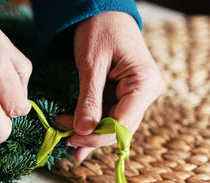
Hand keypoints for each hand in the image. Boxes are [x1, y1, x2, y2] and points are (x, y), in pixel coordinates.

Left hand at [56, 11, 162, 161]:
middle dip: (91, 136)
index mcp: (144, 84)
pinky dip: (94, 127)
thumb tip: (82, 131)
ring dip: (91, 134)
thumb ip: (88, 98)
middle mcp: (145, 93)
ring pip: (114, 126)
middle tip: (63, 138)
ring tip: (67, 141)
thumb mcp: (91, 64)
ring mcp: (136, 95)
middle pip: (119, 128)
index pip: (122, 123)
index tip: (70, 137)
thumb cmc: (100, 29)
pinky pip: (110, 116)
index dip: (96, 135)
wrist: (104, 12)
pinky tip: (80, 143)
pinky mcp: (124, 95)